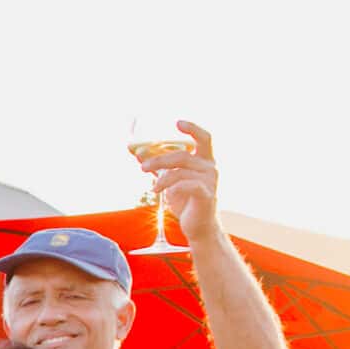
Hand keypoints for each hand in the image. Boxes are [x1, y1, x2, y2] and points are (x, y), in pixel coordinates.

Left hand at [141, 121, 222, 240]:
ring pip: (181, 171)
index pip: (204, 137)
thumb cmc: (185, 200)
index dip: (192, 128)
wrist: (197, 225)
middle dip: (159, 159)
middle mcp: (210, 167)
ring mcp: (210, 181)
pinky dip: (173, 187)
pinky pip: (188, 185)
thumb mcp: (169, 180)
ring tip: (154, 188)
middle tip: (142, 167)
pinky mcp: (207, 195)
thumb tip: (138, 154)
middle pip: (182, 155)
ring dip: (162, 178)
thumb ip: (158, 167)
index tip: (177, 122)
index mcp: (204, 159)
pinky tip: (165, 193)